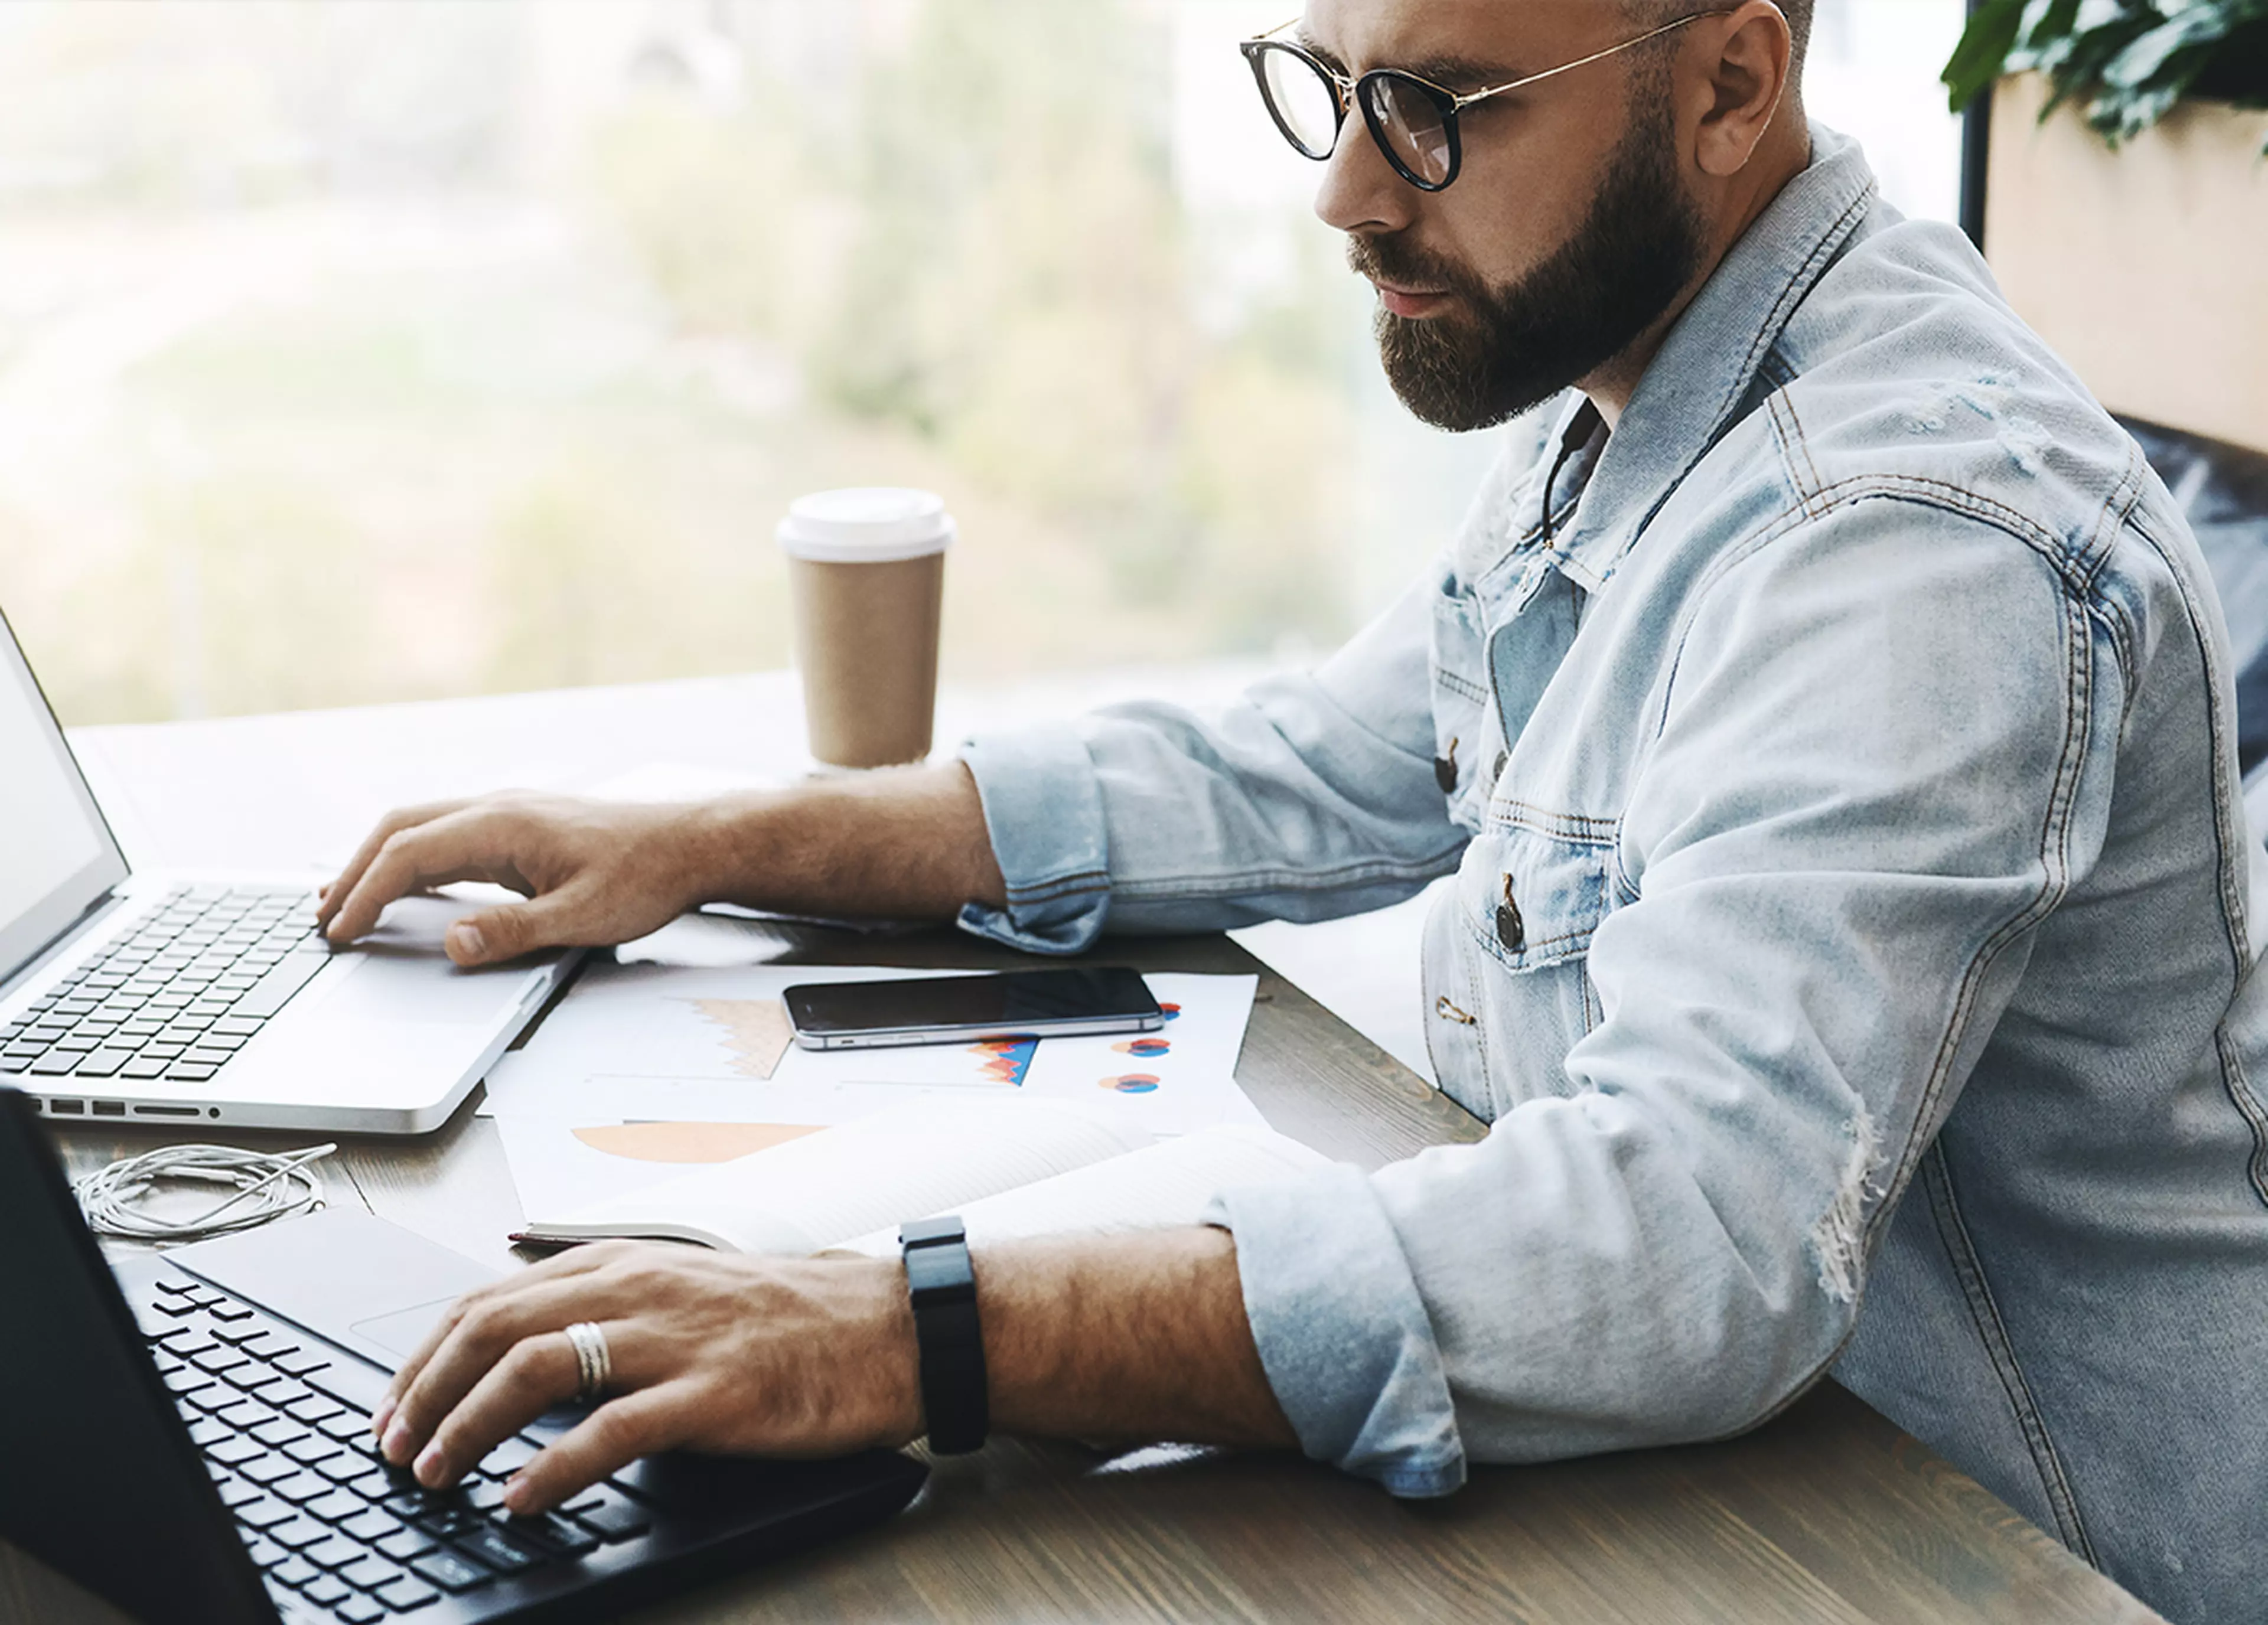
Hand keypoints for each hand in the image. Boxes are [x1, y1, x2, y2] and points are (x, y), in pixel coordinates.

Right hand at [316, 792, 715, 964]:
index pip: (410, 854)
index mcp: (504, 823)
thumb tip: (453, 944)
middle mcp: (498, 808)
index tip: (339, 930)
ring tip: (344, 900)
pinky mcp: (520, 829)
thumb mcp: (584, 915)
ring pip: (421, 828)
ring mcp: (508, 814)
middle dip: (355, 872)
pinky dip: (414, 861)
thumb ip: (515, 931)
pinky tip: (404, 888)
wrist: (692, 845)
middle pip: (401, 830)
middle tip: (323, 917)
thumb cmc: (647, 875)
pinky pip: (449, 838)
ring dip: (379, 862)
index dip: (366, 893)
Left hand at [370, 1241, 920, 1515]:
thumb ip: (612, 1299)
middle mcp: (639, 1288)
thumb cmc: (795, 1315)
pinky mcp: (715, 1394)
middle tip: (392, 1447)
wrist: (893, 1327)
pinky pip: (612, 1431)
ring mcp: (676, 1339)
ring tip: (435, 1472)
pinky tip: (521, 1498)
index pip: (489, 1299)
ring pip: (536, 1368)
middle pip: (493, 1327)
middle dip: (424, 1391)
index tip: (394, 1405)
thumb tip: (531, 1332)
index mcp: (626, 1262)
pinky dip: (552, 1469)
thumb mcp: (688, 1286)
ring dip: (467, 1424)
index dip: (426, 1356)